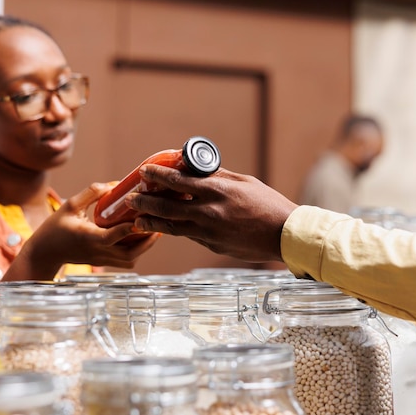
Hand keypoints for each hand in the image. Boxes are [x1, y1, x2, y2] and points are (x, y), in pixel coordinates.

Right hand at [3, 182, 159, 280]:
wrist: (45, 253)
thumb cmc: (56, 227)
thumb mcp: (70, 205)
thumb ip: (92, 193)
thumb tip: (115, 184)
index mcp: (87, 237)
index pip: (111, 237)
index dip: (128, 229)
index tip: (142, 219)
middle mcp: (97, 252)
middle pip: (129, 254)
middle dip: (146, 242)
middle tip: (157, 225)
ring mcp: (101, 260)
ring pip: (130, 260)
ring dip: (144, 247)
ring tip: (153, 230)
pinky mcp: (104, 262)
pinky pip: (126, 261)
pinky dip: (137, 252)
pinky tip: (141, 237)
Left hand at [124, 165, 298, 261]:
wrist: (284, 235)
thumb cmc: (268, 204)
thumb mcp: (243, 182)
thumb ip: (217, 177)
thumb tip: (196, 170)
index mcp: (216, 191)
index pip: (177, 181)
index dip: (157, 176)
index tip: (144, 171)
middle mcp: (208, 212)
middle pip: (166, 207)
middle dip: (145, 202)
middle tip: (131, 198)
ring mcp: (209, 232)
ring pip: (172, 227)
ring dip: (152, 222)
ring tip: (137, 220)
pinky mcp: (212, 245)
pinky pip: (190, 236)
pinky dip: (176, 230)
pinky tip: (168, 227)